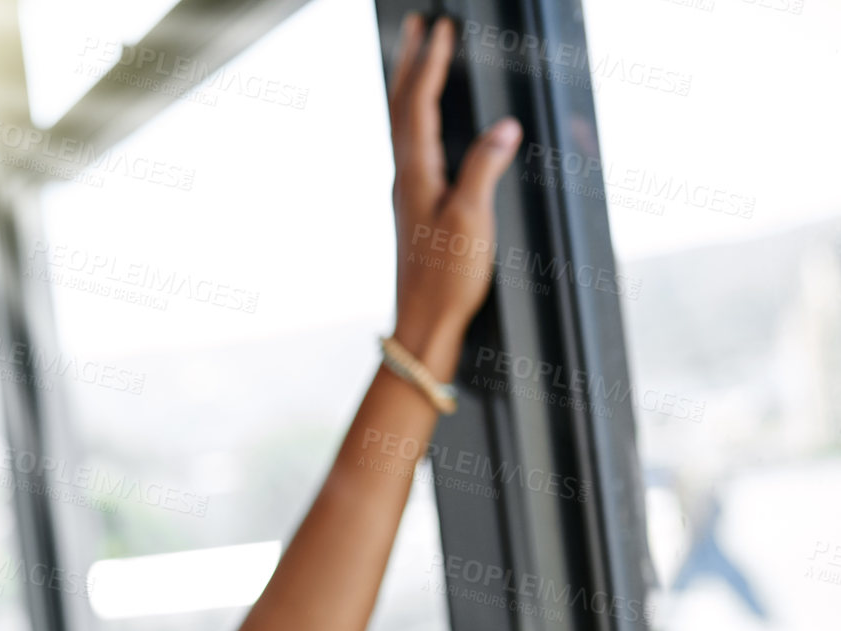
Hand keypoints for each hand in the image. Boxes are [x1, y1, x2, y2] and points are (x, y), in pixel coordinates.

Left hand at [388, 12, 521, 368]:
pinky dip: (418, 118)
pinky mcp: (416, 207)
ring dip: (411, 87)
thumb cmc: (446, 278)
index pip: (419, 106)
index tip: (441, 28)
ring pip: (404, 126)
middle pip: (402, 108)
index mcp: (416, 175)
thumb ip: (485, 169)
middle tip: (417, 27)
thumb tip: (504, 128)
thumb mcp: (472, 221)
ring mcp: (407, 193)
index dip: (431, 64)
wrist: (423, 323)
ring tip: (418, 58)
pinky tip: (427, 124)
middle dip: (410, 63)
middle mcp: (405, 179)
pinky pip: (413, 147)